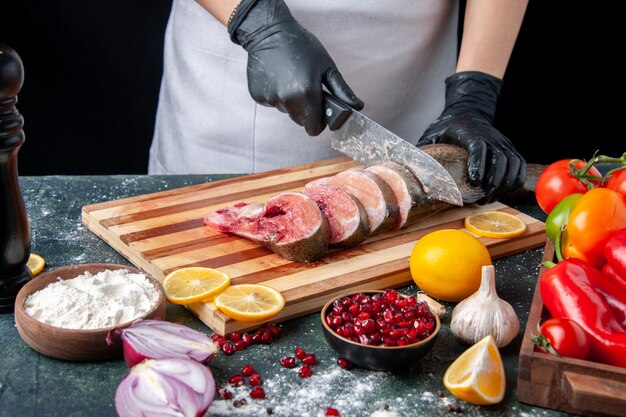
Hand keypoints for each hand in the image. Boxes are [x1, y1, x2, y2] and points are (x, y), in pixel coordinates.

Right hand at [228, 0, 362, 135]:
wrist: (269, 33)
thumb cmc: (302, 46)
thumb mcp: (327, 67)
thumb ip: (342, 91)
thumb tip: (358, 107)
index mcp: (307, 94)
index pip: (314, 128)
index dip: (319, 121)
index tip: (320, 110)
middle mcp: (288, 100)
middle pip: (300, 121)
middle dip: (306, 110)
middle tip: (305, 88)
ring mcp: (271, 99)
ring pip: (287, 112)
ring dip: (291, 102)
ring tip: (290, 79)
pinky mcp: (258, 96)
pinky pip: (273, 104)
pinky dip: (276, 95)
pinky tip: (277, 78)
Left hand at [416, 71, 525, 203]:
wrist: (469, 110)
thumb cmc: (447, 128)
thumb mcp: (432, 135)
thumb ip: (423, 151)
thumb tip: (404, 169)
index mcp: (467, 131)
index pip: (477, 145)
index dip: (478, 163)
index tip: (474, 181)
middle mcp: (489, 135)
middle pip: (498, 158)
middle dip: (492, 182)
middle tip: (481, 198)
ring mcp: (501, 141)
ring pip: (511, 163)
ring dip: (503, 184)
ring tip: (489, 198)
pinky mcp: (509, 148)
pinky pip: (519, 165)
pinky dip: (515, 180)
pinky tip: (505, 192)